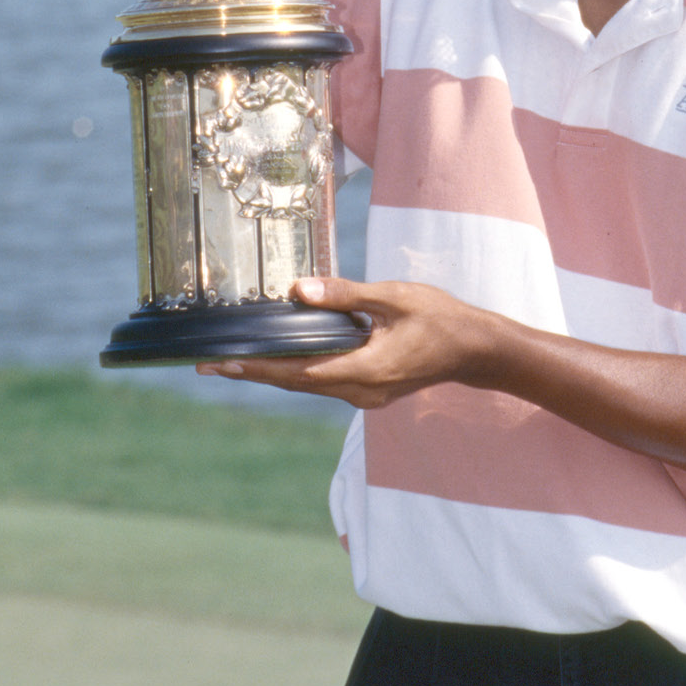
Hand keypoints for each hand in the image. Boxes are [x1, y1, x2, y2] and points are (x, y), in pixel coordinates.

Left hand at [198, 277, 500, 408]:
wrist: (477, 350)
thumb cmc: (442, 319)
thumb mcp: (394, 297)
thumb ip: (345, 295)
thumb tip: (296, 289)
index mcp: (364, 369)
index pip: (296, 372)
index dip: (254, 368)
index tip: (218, 365)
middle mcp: (360, 390)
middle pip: (294, 383)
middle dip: (252, 372)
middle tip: (208, 365)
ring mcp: (365, 395)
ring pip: (307, 385)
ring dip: (272, 374)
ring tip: (235, 362)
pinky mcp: (370, 391)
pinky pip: (324, 383)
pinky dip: (298, 371)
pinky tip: (280, 359)